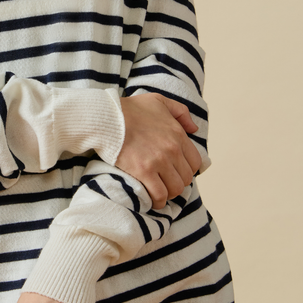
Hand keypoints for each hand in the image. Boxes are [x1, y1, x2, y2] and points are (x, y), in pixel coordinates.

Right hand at [116, 92, 201, 208]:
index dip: (187, 169)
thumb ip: (180, 112)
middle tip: (165, 181)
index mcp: (178, 134)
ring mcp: (159, 162)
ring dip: (169, 193)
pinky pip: (159, 195)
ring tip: (159, 191)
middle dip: (177, 182)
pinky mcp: (144, 172)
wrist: (107, 117)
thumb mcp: (159, 101)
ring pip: (175, 189)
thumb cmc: (130, 109)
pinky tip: (152, 199)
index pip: (195, 162)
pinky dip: (158, 201)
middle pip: (186, 178)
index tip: (176, 170)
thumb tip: (194, 129)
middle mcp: (172, 149)